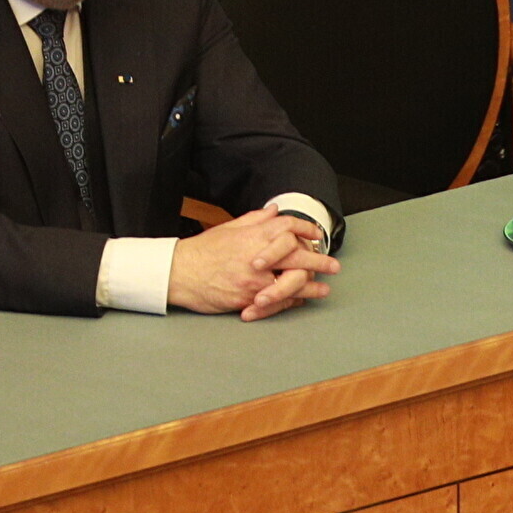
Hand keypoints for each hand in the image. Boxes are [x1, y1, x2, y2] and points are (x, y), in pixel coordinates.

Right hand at [169, 208, 339, 318]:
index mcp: (253, 235)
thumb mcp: (229, 228)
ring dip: (311, 286)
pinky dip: (292, 301)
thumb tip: (274, 211)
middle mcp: (258, 255)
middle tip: (333, 265)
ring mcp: (255, 278)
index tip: (316, 234)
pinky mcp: (250, 297)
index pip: (287, 226)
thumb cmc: (202, 251)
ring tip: (323, 289)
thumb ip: (255, 219)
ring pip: (293, 281)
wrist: (179, 273)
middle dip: (319, 260)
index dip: (305, 229)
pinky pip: (278, 301)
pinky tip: (301, 300)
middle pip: (298, 255)